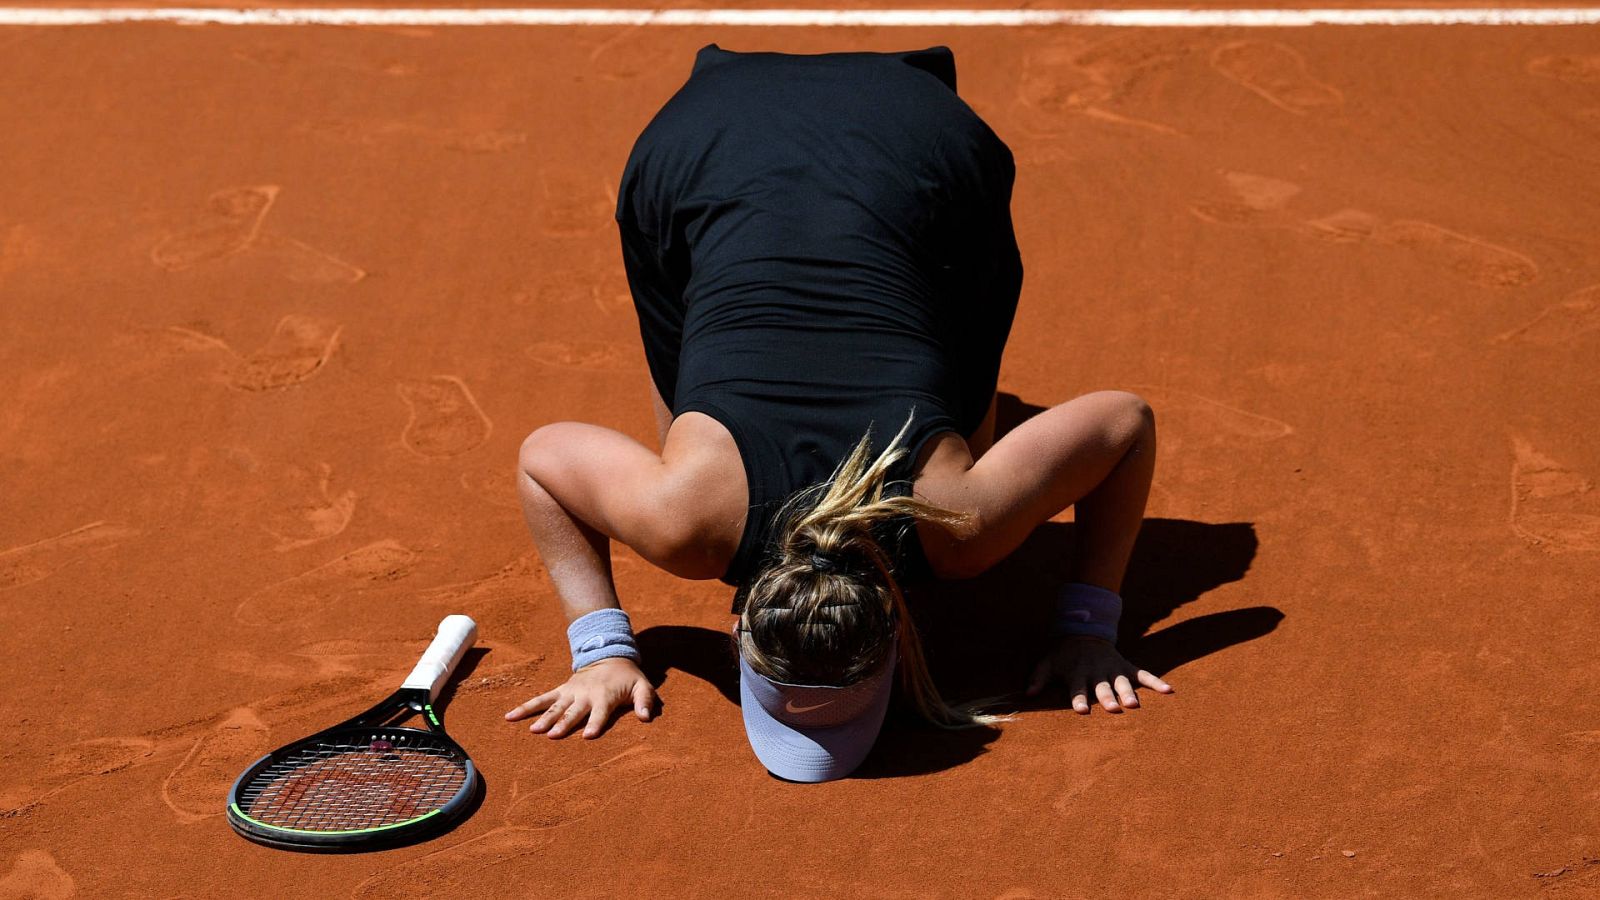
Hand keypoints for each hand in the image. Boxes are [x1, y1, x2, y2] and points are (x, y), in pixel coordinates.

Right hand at [504, 657, 656, 738]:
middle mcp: (585, 695)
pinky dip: (525, 707)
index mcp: (605, 696)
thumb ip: (645, 701)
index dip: (596, 723)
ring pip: (554, 706)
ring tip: (532, 730)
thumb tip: (646, 717)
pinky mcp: (560, 691)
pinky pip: (541, 699)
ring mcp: (570, 693)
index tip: (588, 735)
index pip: (600, 713)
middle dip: (563, 723)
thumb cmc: (628, 678)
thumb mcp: (643, 686)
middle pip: (573, 712)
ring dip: (543, 717)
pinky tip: (509, 717)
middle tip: (553, 735)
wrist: (609, 655)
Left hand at [1025, 635, 1172, 713]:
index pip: (1077, 689)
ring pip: (1122, 683)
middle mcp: (1097, 673)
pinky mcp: (1126, 667)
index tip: (1081, 710)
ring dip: (1128, 692)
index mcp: (1077, 674)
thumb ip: (1037, 678)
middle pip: (1102, 688)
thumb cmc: (1063, 655)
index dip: (1078, 699)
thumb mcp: (1046, 663)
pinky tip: (1169, 691)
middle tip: (1114, 709)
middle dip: (1107, 698)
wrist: (1083, 633)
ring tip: (1134, 705)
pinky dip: (1156, 681)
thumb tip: (1028, 694)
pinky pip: (1144, 674)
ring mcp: (1113, 670)